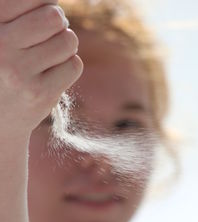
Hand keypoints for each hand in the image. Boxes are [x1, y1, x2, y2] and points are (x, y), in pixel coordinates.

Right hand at [0, 3, 82, 136]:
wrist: (0, 118)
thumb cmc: (5, 70)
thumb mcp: (3, 38)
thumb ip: (20, 16)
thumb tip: (54, 3)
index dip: (45, 3)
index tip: (41, 18)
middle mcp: (1, 47)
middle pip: (54, 16)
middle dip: (58, 24)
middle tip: (49, 37)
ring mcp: (20, 73)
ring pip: (68, 40)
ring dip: (65, 47)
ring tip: (50, 58)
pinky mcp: (40, 93)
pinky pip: (74, 65)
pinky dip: (69, 68)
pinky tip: (53, 75)